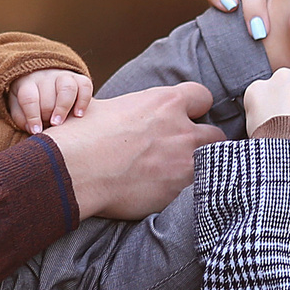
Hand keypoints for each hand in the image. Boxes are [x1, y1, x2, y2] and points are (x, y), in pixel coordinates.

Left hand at [7, 69, 93, 134]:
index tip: (36, 132)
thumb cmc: (29, 100)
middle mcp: (45, 76)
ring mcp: (63, 75)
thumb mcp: (18, 106)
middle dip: (47, 115)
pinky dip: (83, 101)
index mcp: (27, 83)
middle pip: (48, 97)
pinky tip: (78, 115)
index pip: (29, 98)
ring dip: (63, 108)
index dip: (33, 117)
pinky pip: (85, 86)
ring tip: (59, 124)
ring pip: (67, 89)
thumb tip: (34, 129)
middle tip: (46, 125)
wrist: (43, 78)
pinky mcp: (79, 78)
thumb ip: (21, 118)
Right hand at [42, 83, 224, 219]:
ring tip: (178, 175)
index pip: (202, 97)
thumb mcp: (106, 107)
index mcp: (165, 102)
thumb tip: (123, 114)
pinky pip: (195, 191)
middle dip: (203, 142)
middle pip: (215, 134)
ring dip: (200, 168)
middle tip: (183, 151)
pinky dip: (186, 192)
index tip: (185, 117)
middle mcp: (182, 130)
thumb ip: (131, 108)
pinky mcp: (178, 192)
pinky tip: (168, 193)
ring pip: (212, 165)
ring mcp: (184, 163)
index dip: (194, 108)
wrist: (74, 170)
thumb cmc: (82, 135)